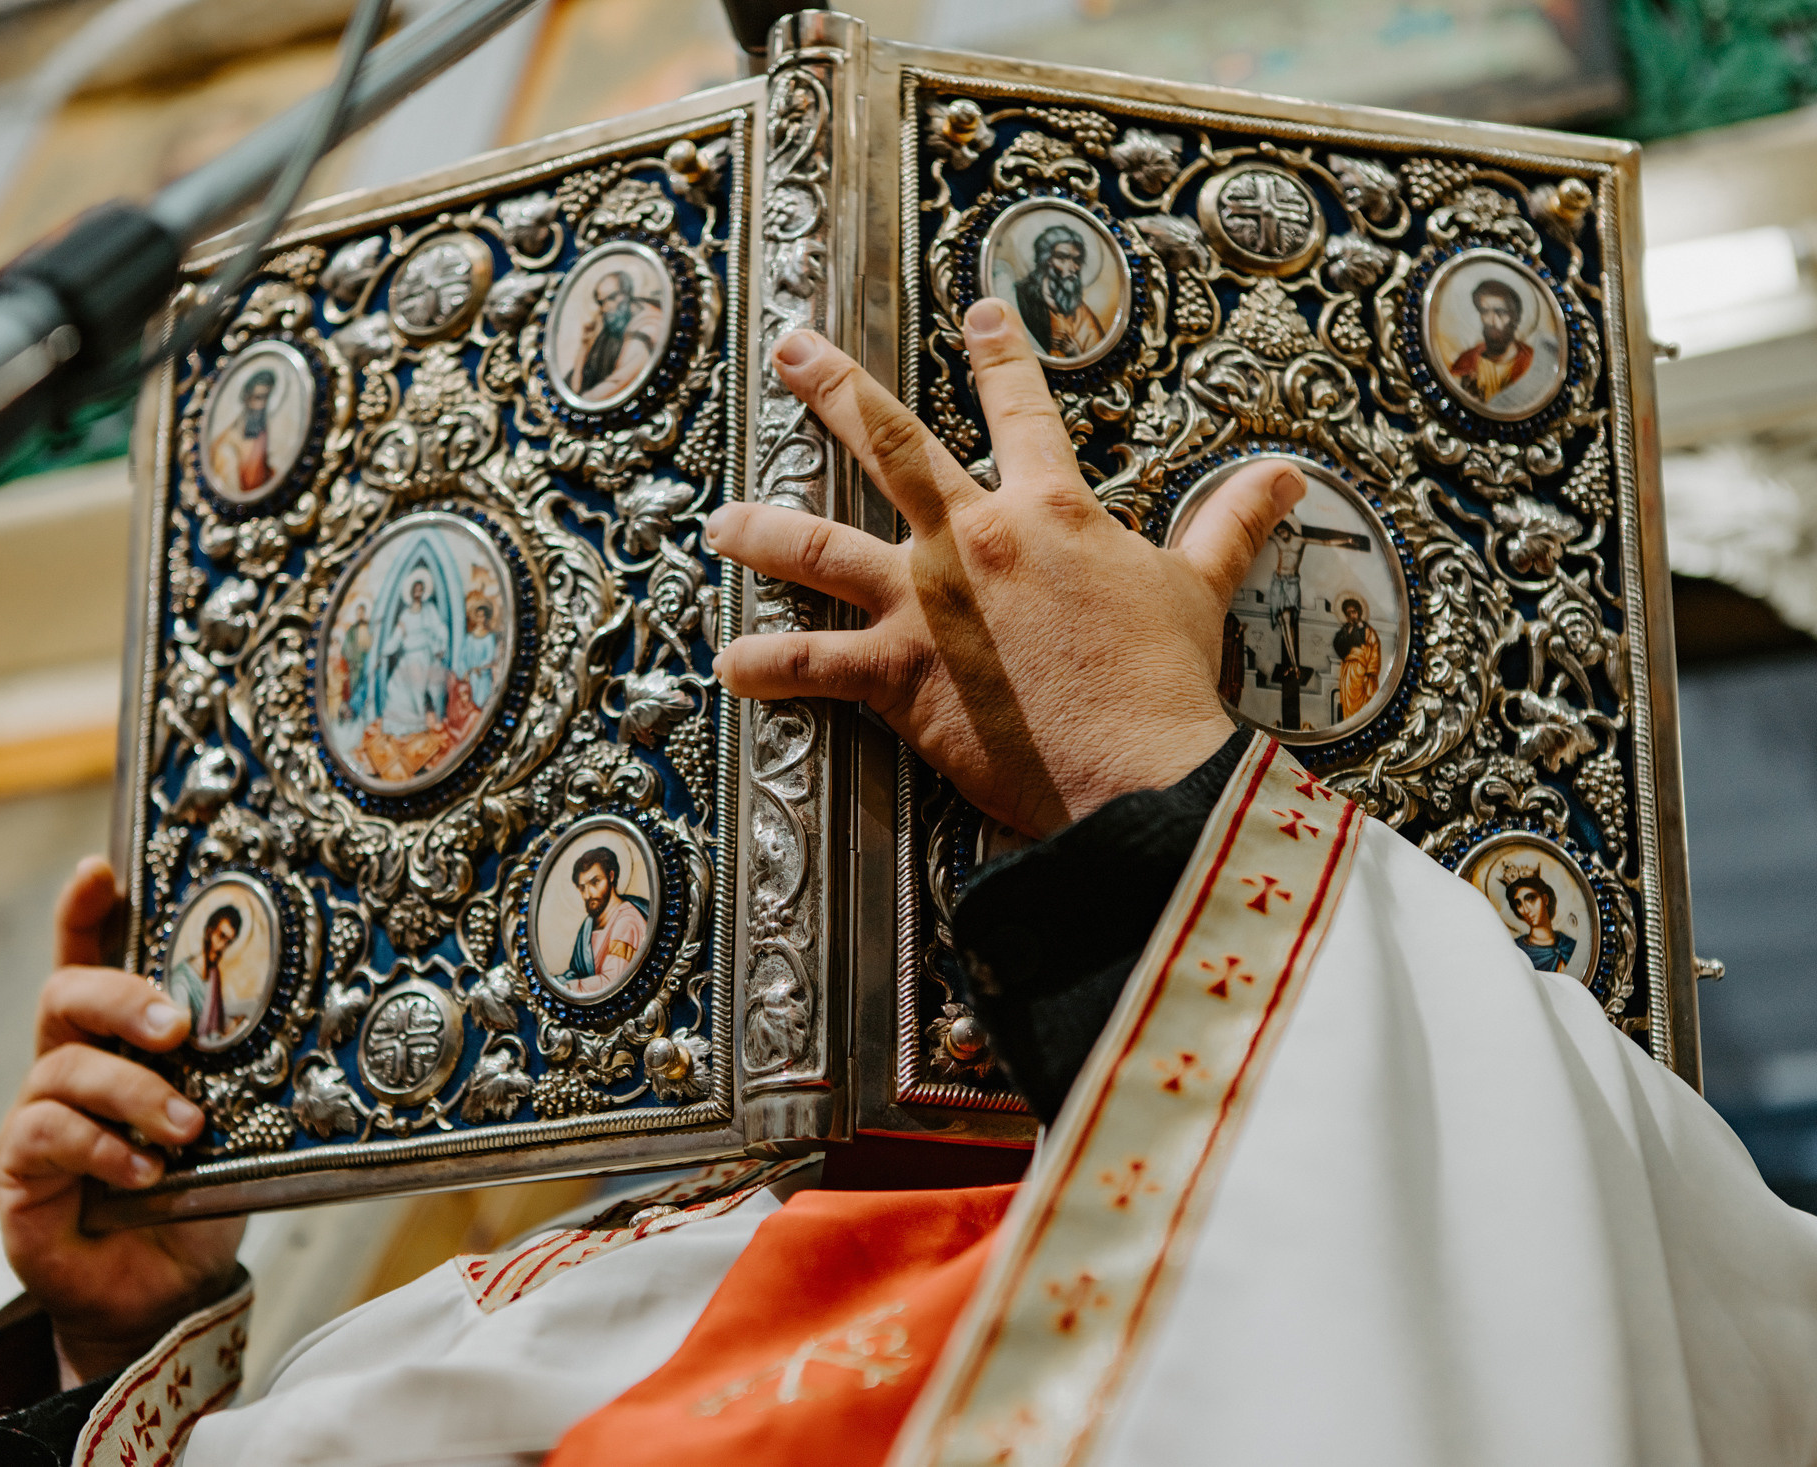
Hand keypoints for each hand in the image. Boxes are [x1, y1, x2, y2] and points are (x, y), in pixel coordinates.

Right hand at [0, 857, 244, 1385]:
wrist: (167, 1291)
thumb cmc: (200, 1192)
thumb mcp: (232, 1119)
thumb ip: (236, 1071)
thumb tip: (302, 1014)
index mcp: (116, 1041)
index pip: (88, 958)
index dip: (85, 911)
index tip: (101, 869)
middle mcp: (67, 1067)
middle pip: (65, 996)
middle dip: (120, 996)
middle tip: (176, 1026)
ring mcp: (35, 1118)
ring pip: (62, 1069)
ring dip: (132, 1093)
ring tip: (186, 1128)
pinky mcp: (17, 1175)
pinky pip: (46, 1137)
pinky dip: (103, 1147)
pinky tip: (145, 1170)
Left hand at [708, 298, 1301, 838]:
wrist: (1139, 769)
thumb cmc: (1167, 682)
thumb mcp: (1199, 591)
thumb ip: (1229, 526)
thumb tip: (1287, 478)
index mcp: (1048, 510)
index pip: (1024, 408)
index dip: (1000, 354)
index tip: (977, 312)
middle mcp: (974, 539)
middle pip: (888, 441)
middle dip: (833, 388)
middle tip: (791, 347)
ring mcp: (926, 601)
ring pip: (818, 545)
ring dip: (762, 529)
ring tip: (719, 521)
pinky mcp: (897, 671)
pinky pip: (809, 664)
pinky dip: (763, 666)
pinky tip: (725, 665)